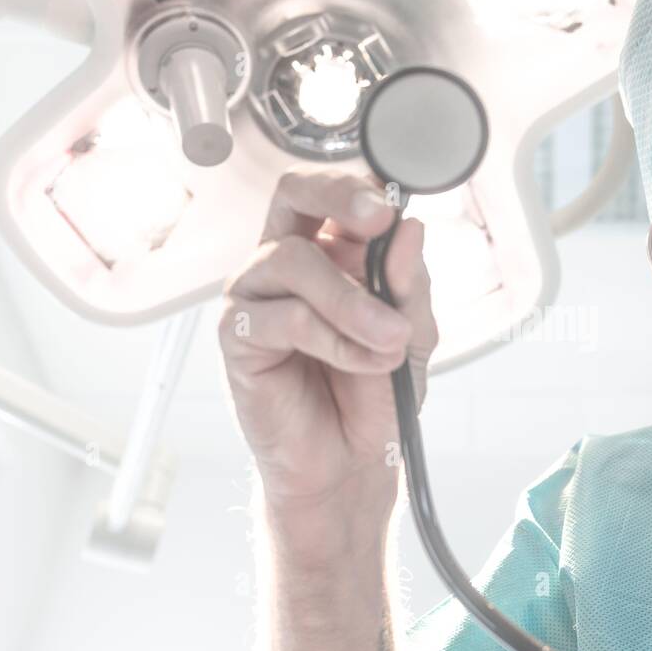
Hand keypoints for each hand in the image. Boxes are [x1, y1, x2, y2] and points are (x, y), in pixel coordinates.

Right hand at [218, 167, 436, 544]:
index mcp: (329, 250)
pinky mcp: (238, 338)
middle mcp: (285, 262)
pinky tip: (357, 362)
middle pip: (291, 193)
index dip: (358, 187)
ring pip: (291, 260)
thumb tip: (410, 229)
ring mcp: (256, 296)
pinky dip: (332, 338)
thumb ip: (410, 283)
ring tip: (388, 339)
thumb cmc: (376, 394)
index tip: (392, 207)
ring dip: (351, 300)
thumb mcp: (413, 334)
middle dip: (336, 198)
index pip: (332, 192)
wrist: (353, 462)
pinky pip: (284, 317)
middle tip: (377, 221)